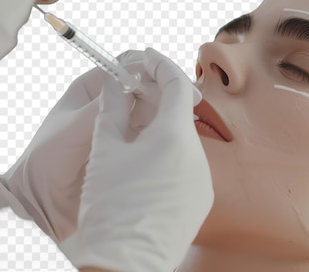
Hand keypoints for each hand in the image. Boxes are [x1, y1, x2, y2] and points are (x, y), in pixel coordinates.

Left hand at [0, 50, 175, 242]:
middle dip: (165, 90)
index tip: (171, 77)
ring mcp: (118, 127)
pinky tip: (176, 137)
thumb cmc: (46, 159)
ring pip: (150, 111)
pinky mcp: (126, 149)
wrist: (38, 201)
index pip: (125, 66)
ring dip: (167, 111)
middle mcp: (108, 105)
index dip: (149, 68)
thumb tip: (130, 81)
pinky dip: (163, 133)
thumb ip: (102, 106)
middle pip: (143, 88)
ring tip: (187, 118)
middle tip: (189, 99)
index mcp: (91, 90)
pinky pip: (149, 135)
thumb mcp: (73, 128)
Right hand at [62, 48, 212, 271]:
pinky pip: (187, 168)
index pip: (176, 84)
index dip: (160, 64)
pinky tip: (145, 169)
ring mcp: (204, 181)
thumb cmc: (110, 208)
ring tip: (132, 139)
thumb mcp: (104, 150)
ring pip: (183, 142)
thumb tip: (113, 85)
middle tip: (131, 95)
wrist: (125, 264)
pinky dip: (169, 158)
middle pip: (181, 114)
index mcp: (174, 137)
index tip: (145, 57)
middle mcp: (198, 156)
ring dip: (161, 132)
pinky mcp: (201, 201)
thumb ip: (112, 109)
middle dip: (157, 100)